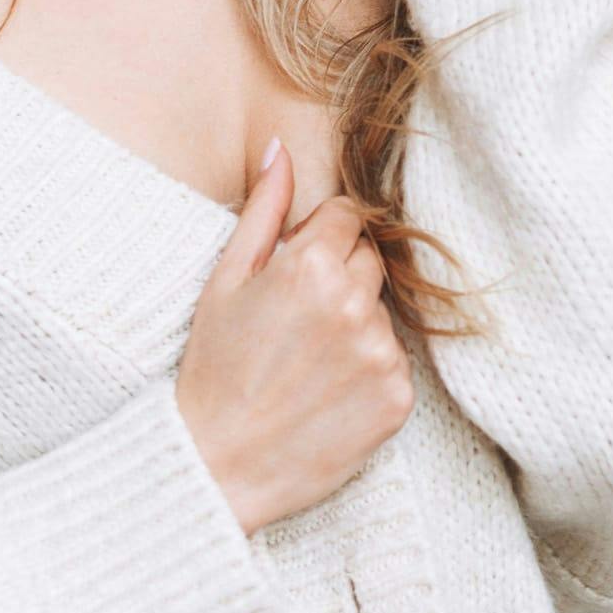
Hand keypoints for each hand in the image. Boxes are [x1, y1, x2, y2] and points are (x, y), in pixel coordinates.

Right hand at [175, 143, 414, 536]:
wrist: (218, 464)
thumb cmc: (214, 366)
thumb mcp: (225, 278)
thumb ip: (263, 208)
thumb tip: (282, 148)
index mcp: (311, 265)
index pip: (348, 218)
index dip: (319, 239)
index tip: (296, 270)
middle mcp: (355, 305)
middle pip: (368, 261)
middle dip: (338, 276)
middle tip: (295, 320)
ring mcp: (381, 354)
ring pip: (380, 312)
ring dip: (354, 324)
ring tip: (306, 361)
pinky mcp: (398, 400)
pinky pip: (394, 361)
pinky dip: (367, 371)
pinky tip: (326, 391)